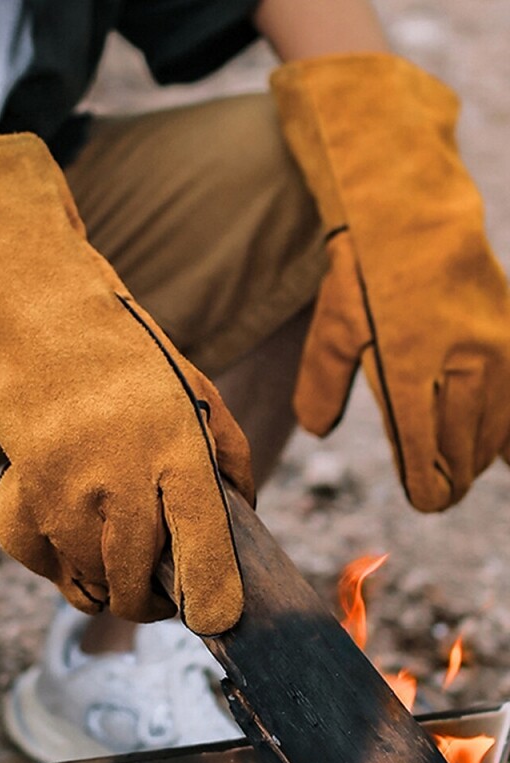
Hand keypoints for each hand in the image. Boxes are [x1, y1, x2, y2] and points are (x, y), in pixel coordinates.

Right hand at [0, 134, 253, 633]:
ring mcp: (61, 498)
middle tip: (162, 586)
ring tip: (119, 550)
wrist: (39, 339)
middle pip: (136, 589)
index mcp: (174, 449)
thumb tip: (243, 516)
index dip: (214, 599)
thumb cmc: (129, 368)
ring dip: (110, 585)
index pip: (202, 548)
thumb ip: (229, 458)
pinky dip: (63, 567)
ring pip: (91, 589)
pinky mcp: (20, 506)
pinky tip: (74, 531)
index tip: (216, 620)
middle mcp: (117, 481)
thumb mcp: (197, 393)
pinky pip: (47, 572)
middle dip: (154, 603)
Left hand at [271, 53, 509, 510]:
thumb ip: (321, 383)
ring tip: (463, 469)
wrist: (418, 217)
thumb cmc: (365, 273)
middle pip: (465, 451)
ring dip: (480, 457)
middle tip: (439, 491)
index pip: (426, 453)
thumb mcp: (332, 327)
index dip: (428, 487)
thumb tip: (318, 429)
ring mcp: (497, 351)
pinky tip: (500, 442)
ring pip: (498, 431)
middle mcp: (461, 365)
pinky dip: (509, 427)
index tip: (424, 499)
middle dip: (452, 479)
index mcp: (411, 369)